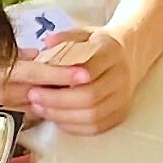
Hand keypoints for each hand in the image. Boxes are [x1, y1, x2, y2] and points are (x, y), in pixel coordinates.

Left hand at [0, 25, 139, 134]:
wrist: (129, 56)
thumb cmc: (99, 46)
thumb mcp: (84, 33)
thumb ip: (65, 38)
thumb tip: (47, 43)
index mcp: (112, 53)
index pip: (90, 69)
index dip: (64, 79)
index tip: (38, 81)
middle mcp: (121, 77)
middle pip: (90, 96)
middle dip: (57, 100)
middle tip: (33, 97)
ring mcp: (123, 98)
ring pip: (93, 116)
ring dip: (62, 116)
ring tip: (40, 109)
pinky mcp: (121, 114)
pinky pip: (96, 128)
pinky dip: (74, 126)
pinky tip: (57, 118)